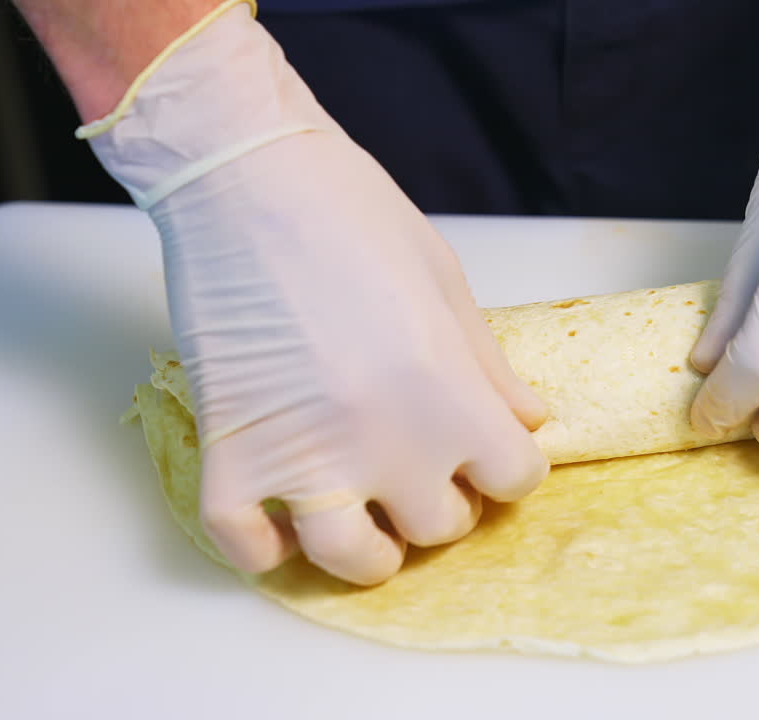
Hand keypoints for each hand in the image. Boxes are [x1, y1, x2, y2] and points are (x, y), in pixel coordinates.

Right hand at [85, 3, 547, 584]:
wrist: (246, 178)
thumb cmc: (356, 215)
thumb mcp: (448, 283)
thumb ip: (490, 367)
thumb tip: (528, 422)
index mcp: (453, 395)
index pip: (516, 480)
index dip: (505, 467)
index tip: (485, 450)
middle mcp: (389, 442)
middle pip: (442, 526)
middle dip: (442, 501)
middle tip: (419, 466)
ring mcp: (305, 455)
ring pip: (353, 561)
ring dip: (367, 550)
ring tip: (362, 517)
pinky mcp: (230, 453)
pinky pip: (247, 548)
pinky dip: (265, 550)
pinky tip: (282, 523)